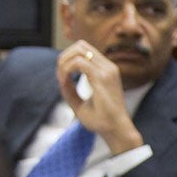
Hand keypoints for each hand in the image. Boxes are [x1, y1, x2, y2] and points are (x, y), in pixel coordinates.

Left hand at [57, 40, 143, 155]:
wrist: (116, 131)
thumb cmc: (102, 121)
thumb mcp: (80, 104)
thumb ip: (70, 91)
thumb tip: (61, 79)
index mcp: (106, 71)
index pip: (84, 50)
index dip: (68, 59)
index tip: (62, 78)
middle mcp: (108, 67)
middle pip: (80, 45)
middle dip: (64, 57)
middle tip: (60, 76)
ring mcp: (107, 70)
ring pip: (79, 50)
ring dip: (64, 62)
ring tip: (62, 79)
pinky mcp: (103, 77)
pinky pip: (78, 63)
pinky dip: (66, 70)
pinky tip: (64, 83)